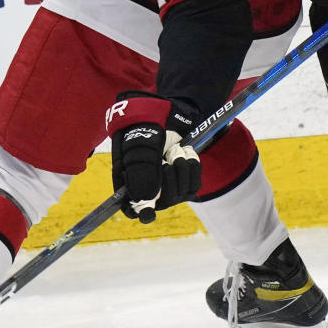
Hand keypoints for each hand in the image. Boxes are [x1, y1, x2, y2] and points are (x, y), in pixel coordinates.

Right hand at [107, 92, 200, 222]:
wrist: (168, 115)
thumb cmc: (148, 128)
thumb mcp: (142, 147)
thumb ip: (142, 174)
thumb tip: (145, 203)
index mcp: (132, 181)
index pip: (134, 209)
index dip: (141, 211)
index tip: (150, 212)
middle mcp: (151, 188)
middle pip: (166, 200)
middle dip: (170, 176)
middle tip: (165, 157)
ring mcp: (170, 186)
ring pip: (183, 192)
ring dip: (182, 166)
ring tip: (175, 150)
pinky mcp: (187, 181)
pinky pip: (195, 182)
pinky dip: (192, 164)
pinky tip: (185, 152)